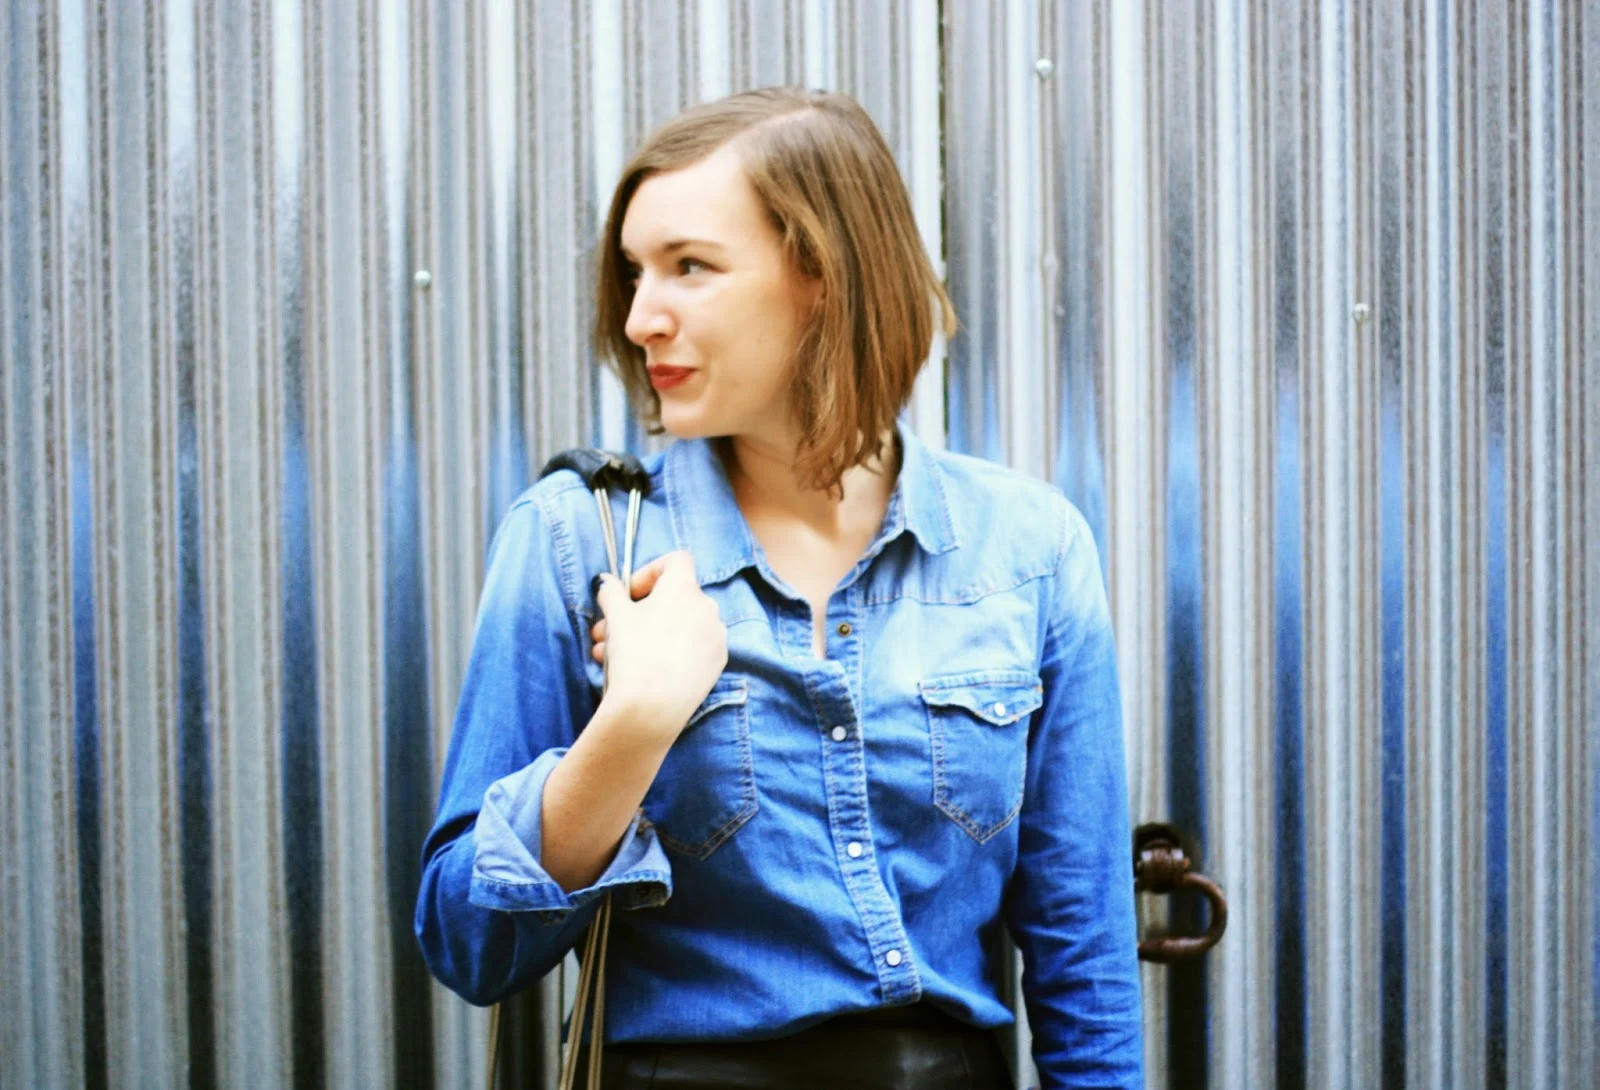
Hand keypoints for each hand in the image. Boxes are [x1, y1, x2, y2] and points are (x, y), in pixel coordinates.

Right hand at [590, 551, 727, 738]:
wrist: (652, 708)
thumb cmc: (634, 653)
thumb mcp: (615, 617)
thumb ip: (610, 592)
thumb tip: (605, 582)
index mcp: (686, 589)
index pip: (676, 561)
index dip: (649, 572)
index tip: (628, 594)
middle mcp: (708, 608)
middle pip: (673, 597)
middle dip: (638, 611)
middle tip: (607, 629)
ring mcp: (716, 636)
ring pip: (679, 625)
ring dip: (647, 633)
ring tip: (612, 654)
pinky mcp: (717, 663)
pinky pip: (692, 647)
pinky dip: (670, 650)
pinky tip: (643, 669)